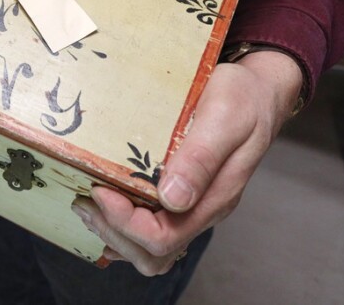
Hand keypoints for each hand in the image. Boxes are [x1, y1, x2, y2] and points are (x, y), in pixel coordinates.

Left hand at [71, 50, 302, 275]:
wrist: (259, 90)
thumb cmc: (243, 99)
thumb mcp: (225, 118)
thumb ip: (202, 158)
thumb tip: (173, 199)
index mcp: (213, 198)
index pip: (164, 237)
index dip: (126, 222)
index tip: (100, 190)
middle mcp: (200, 209)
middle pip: (153, 252)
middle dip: (113, 232)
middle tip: (85, 200)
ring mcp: (189, 204)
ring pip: (148, 247)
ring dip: (113, 232)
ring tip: (86, 204)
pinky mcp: (177, 193)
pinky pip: (147, 227)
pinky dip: (118, 225)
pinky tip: (99, 207)